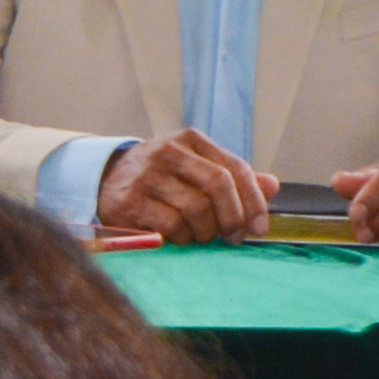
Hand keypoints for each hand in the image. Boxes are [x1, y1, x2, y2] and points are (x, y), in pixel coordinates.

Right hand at [96, 129, 274, 243]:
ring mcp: (146, 176)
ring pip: (196, 209)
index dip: (254, 201)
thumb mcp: (195, 169)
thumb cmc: (162, 178)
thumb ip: (233, 178)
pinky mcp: (130, 201)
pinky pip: (172, 226)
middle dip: (233, 218)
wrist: (105, 182)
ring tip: (201, 236)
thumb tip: (273, 186)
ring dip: (206, 232)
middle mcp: (167, 151)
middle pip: (218, 185)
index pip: (235, 168)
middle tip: (233, 238)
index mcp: (190, 140)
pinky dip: (182, 238)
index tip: (260, 227)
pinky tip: (179, 237)